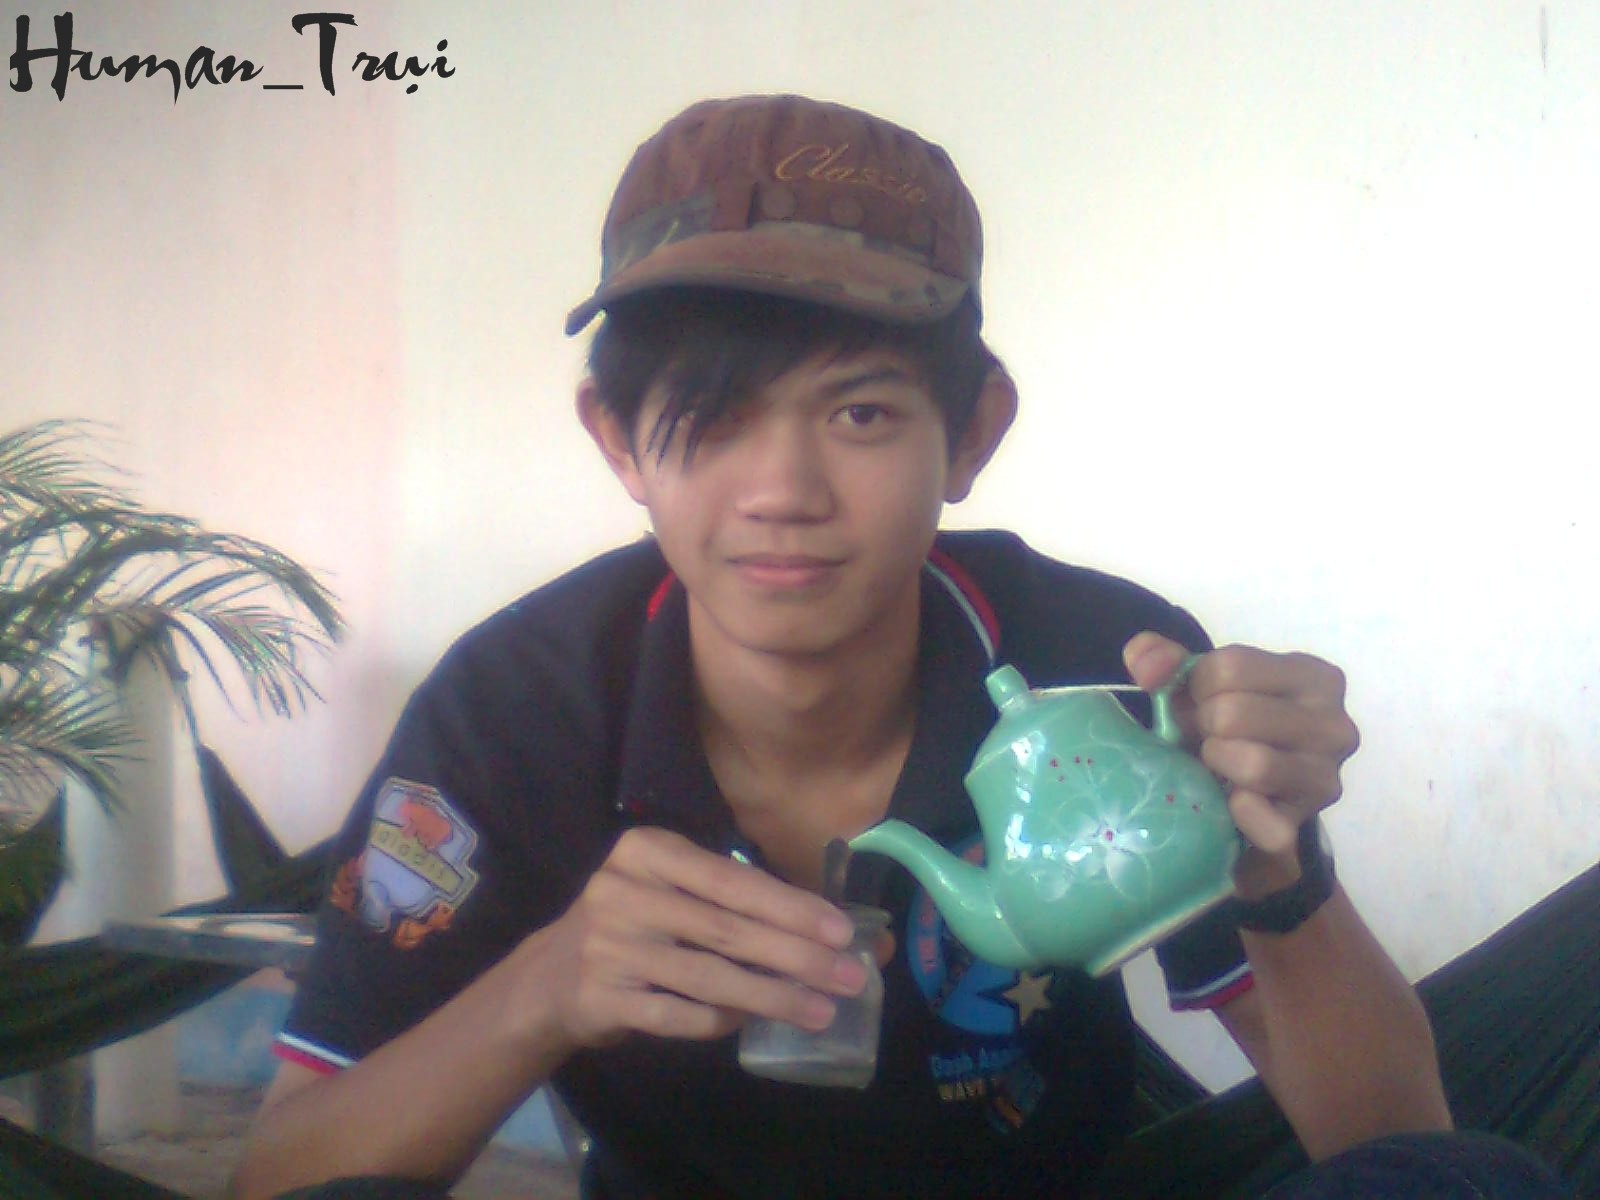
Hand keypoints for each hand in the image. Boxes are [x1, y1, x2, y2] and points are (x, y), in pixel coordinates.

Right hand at [526, 827, 865, 1052]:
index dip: (791, 907)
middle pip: (726, 929)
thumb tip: (836, 929)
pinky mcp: (601, 998)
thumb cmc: (635, 923)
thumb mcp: (674, 891)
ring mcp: (609, 947)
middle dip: (797, 956)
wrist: (550, 977)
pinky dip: (720, 1020)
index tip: (843, 932)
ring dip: (772, 997)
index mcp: (647, 851)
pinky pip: (677, 1015)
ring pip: (708, 977)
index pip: (732, 881)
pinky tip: (754, 1024)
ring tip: (822, 1011)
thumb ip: (740, 903)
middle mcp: (623, 891)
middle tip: (850, 978)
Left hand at [1123, 632, 1359, 860]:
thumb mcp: (1198, 686)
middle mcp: (1335, 726)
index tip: (1206, 700)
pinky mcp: (1303, 823)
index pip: (1231, 666)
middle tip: (1210, 735)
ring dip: (1218, 762)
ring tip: (1219, 762)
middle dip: (1206, 725)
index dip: (1199, 686)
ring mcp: (1325, 779)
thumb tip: (1145, 660)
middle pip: (1234, 713)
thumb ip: (1167, 660)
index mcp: (1316, 678)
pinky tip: (1230, 801)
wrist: (1242, 792)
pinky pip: (1268, 825)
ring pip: (1253, 764)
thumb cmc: (1226, 726)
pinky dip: (1239, 813)